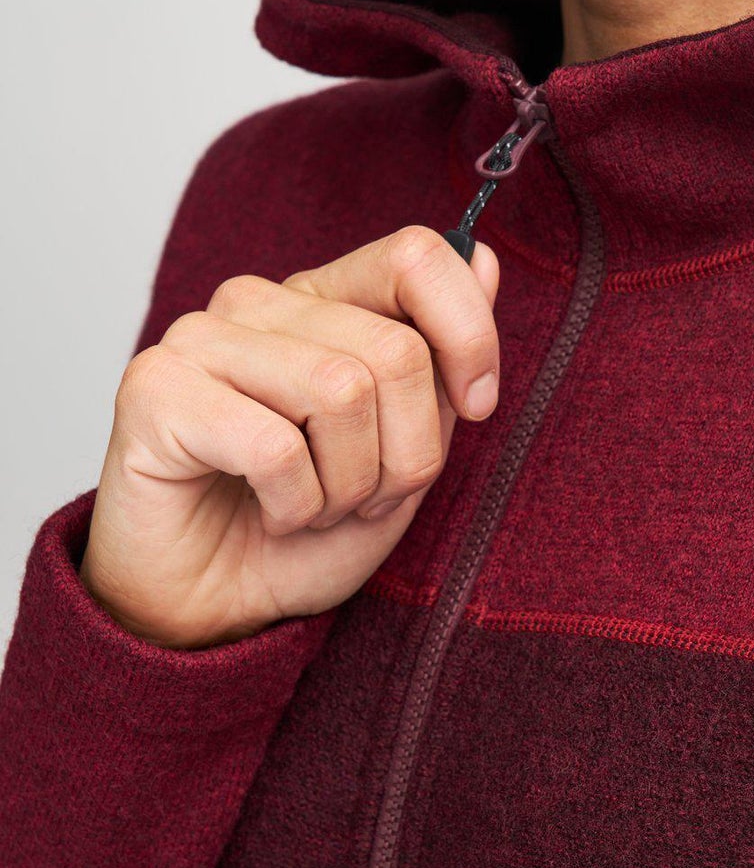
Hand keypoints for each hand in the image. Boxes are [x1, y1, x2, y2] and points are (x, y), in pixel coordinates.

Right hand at [78, 226, 500, 648]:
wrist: (217, 608)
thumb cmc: (305, 531)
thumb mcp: (404, 454)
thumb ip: (439, 364)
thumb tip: (484, 259)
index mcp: (321, 301)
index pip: (415, 259)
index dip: (469, 336)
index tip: (476, 407)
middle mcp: (257, 304)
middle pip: (396, 350)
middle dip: (405, 455)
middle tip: (363, 499)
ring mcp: (199, 338)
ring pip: (341, 391)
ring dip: (347, 486)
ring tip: (312, 508)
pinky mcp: (155, 388)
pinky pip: (275, 445)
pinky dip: (294, 504)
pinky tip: (269, 512)